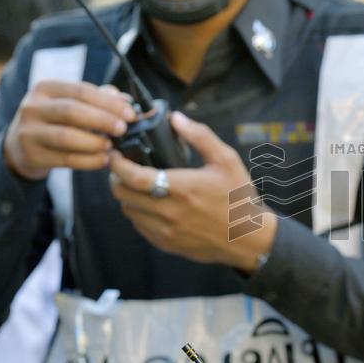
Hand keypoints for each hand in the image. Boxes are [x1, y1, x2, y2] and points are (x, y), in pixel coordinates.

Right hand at [3, 81, 135, 180]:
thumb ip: (98, 99)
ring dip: (94, 142)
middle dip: (102, 120)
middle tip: (123, 129)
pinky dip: (88, 161)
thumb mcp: (70, 104)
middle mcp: (33, 107)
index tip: (130, 114)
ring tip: (111, 146)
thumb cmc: (55, 121)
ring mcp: (29, 132)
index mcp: (45, 88)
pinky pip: (65, 159)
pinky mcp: (31, 155)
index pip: (81, 91)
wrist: (20, 146)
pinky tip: (103, 160)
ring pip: (66, 136)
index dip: (109, 103)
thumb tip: (127, 100)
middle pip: (72, 111)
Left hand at [108, 111, 277, 267]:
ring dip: (127, 197)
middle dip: (117, 179)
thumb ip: (200, 136)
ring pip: (129, 211)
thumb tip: (176, 118)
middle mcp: (169, 211)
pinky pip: (140, 227)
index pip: (133, 177)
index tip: (116, 154)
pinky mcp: (167, 244)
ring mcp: (166, 231)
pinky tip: (151, 204)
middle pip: (123, 195)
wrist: (248, 238)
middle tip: (123, 168)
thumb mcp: (226, 160)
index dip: (117, 164)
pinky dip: (138, 213)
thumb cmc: (238, 198)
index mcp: (181, 188)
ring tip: (137, 185)